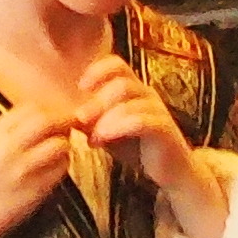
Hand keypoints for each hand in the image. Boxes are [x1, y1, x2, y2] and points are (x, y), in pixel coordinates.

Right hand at [0, 99, 79, 237]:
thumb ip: (12, 130)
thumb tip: (44, 116)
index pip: (29, 108)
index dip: (46, 109)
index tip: (52, 114)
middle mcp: (9, 148)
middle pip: (46, 121)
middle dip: (62, 120)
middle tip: (69, 125)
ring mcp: (24, 169)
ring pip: (59, 144)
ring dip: (64, 144)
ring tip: (60, 149)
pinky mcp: (37, 188)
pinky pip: (61, 168)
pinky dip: (64, 164)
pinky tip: (55, 167)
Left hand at [73, 53, 207, 224]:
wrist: (172, 172)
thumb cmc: (139, 149)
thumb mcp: (109, 132)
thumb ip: (92, 120)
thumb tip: (65, 115)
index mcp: (135, 90)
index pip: (117, 65)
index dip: (97, 71)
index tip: (80, 87)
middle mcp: (148, 95)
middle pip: (121, 83)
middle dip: (97, 100)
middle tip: (80, 119)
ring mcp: (158, 111)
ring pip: (130, 102)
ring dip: (105, 118)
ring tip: (92, 136)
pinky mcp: (164, 130)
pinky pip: (140, 121)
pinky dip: (118, 128)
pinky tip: (102, 140)